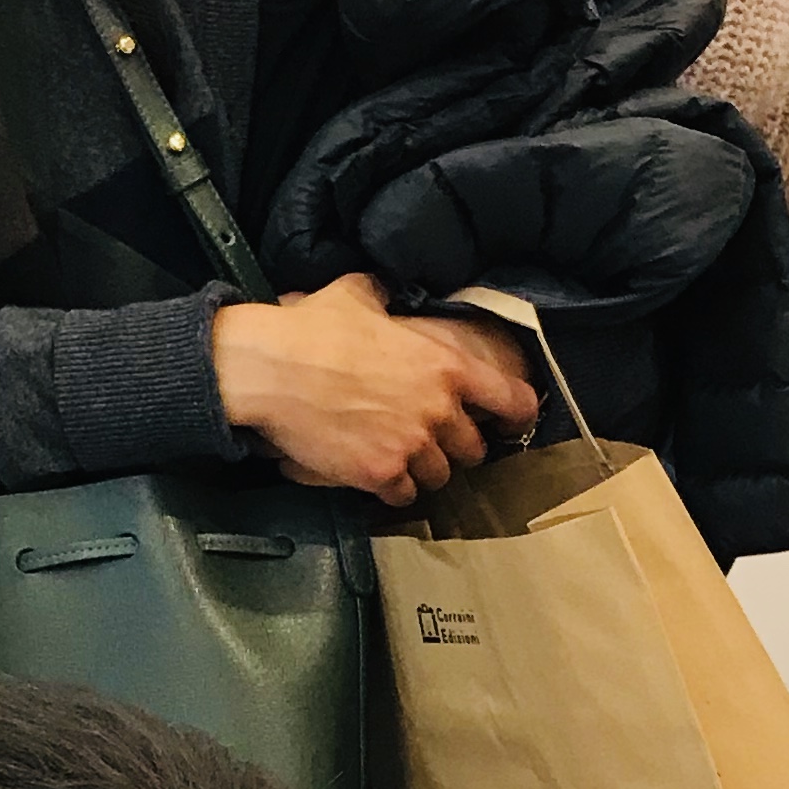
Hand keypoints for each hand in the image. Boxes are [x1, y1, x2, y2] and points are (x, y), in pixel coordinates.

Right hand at [213, 275, 541, 502]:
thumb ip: (387, 298)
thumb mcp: (359, 295)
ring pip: (439, 477)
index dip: (518, 416)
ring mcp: (410, 446)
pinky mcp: (379, 474)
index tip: (511, 425)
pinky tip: (378, 476)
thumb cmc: (312, 328)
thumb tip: (386, 292)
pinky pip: (404, 496)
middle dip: (454, 446)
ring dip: (424, 470)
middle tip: (432, 440)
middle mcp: (438, 410)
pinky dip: (395, 490)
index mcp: (446, 365)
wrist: (271, 370)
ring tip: (401, 458)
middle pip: (473, 449)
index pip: (513, 401)